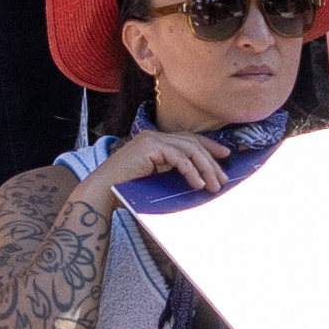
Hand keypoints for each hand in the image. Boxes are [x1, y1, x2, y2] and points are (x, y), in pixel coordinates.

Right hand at [91, 125, 234, 199]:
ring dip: (205, 168)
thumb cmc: (127, 191)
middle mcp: (154, 136)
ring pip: (189, 149)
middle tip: (222, 179)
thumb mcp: (157, 178)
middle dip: (211, 161)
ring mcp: (151, 139)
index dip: (209, 146)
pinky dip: (191, 170)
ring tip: (214, 186)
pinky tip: (198, 183)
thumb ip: (174, 172)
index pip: (188, 139)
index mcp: (156, 141)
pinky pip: (178, 157)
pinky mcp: (149, 147)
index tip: (225, 155)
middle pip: (192, 143)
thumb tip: (201, 179)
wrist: (102, 193)